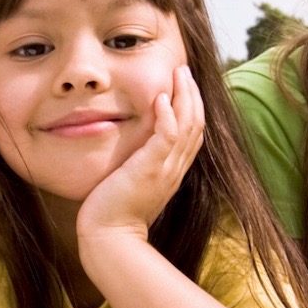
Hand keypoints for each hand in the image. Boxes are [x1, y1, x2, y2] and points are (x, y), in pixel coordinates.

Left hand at [76, 65, 203, 242]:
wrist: (110, 238)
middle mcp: (175, 168)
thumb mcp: (134, 185)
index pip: (192, 133)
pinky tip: (161, 98)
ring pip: (188, 125)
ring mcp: (165, 168)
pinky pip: (167, 136)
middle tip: (184, 70)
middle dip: (192, 94)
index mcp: (172, 171)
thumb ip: (140, 166)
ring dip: (184, 96)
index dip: (192, 107)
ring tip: (179, 73)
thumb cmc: (114, 215)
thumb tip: (133, 153)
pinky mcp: (150, 168)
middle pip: (197, 124)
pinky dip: (167, 115)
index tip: (184, 85)